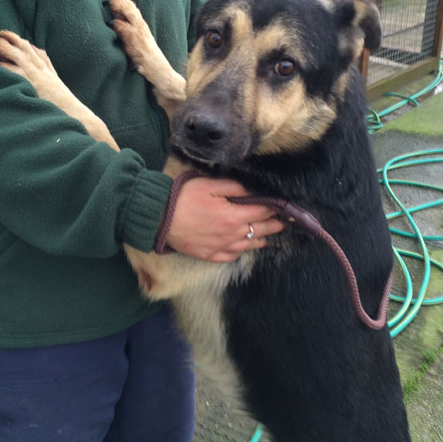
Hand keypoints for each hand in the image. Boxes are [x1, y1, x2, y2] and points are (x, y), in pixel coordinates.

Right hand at [165, 177, 283, 261]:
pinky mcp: (208, 255)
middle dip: (272, 226)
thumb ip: (234, 188)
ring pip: (247, 246)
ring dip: (259, 240)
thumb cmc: (184, 198)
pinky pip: (230, 256)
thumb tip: (250, 192)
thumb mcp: (209, 185)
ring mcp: (220, 247)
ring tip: (267, 238)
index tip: (282, 206)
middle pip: (258, 231)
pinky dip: (239, 252)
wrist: (159, 219)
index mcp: (233, 216)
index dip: (273, 208)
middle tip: (282, 223)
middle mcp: (231, 234)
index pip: (260, 212)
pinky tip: (242, 249)